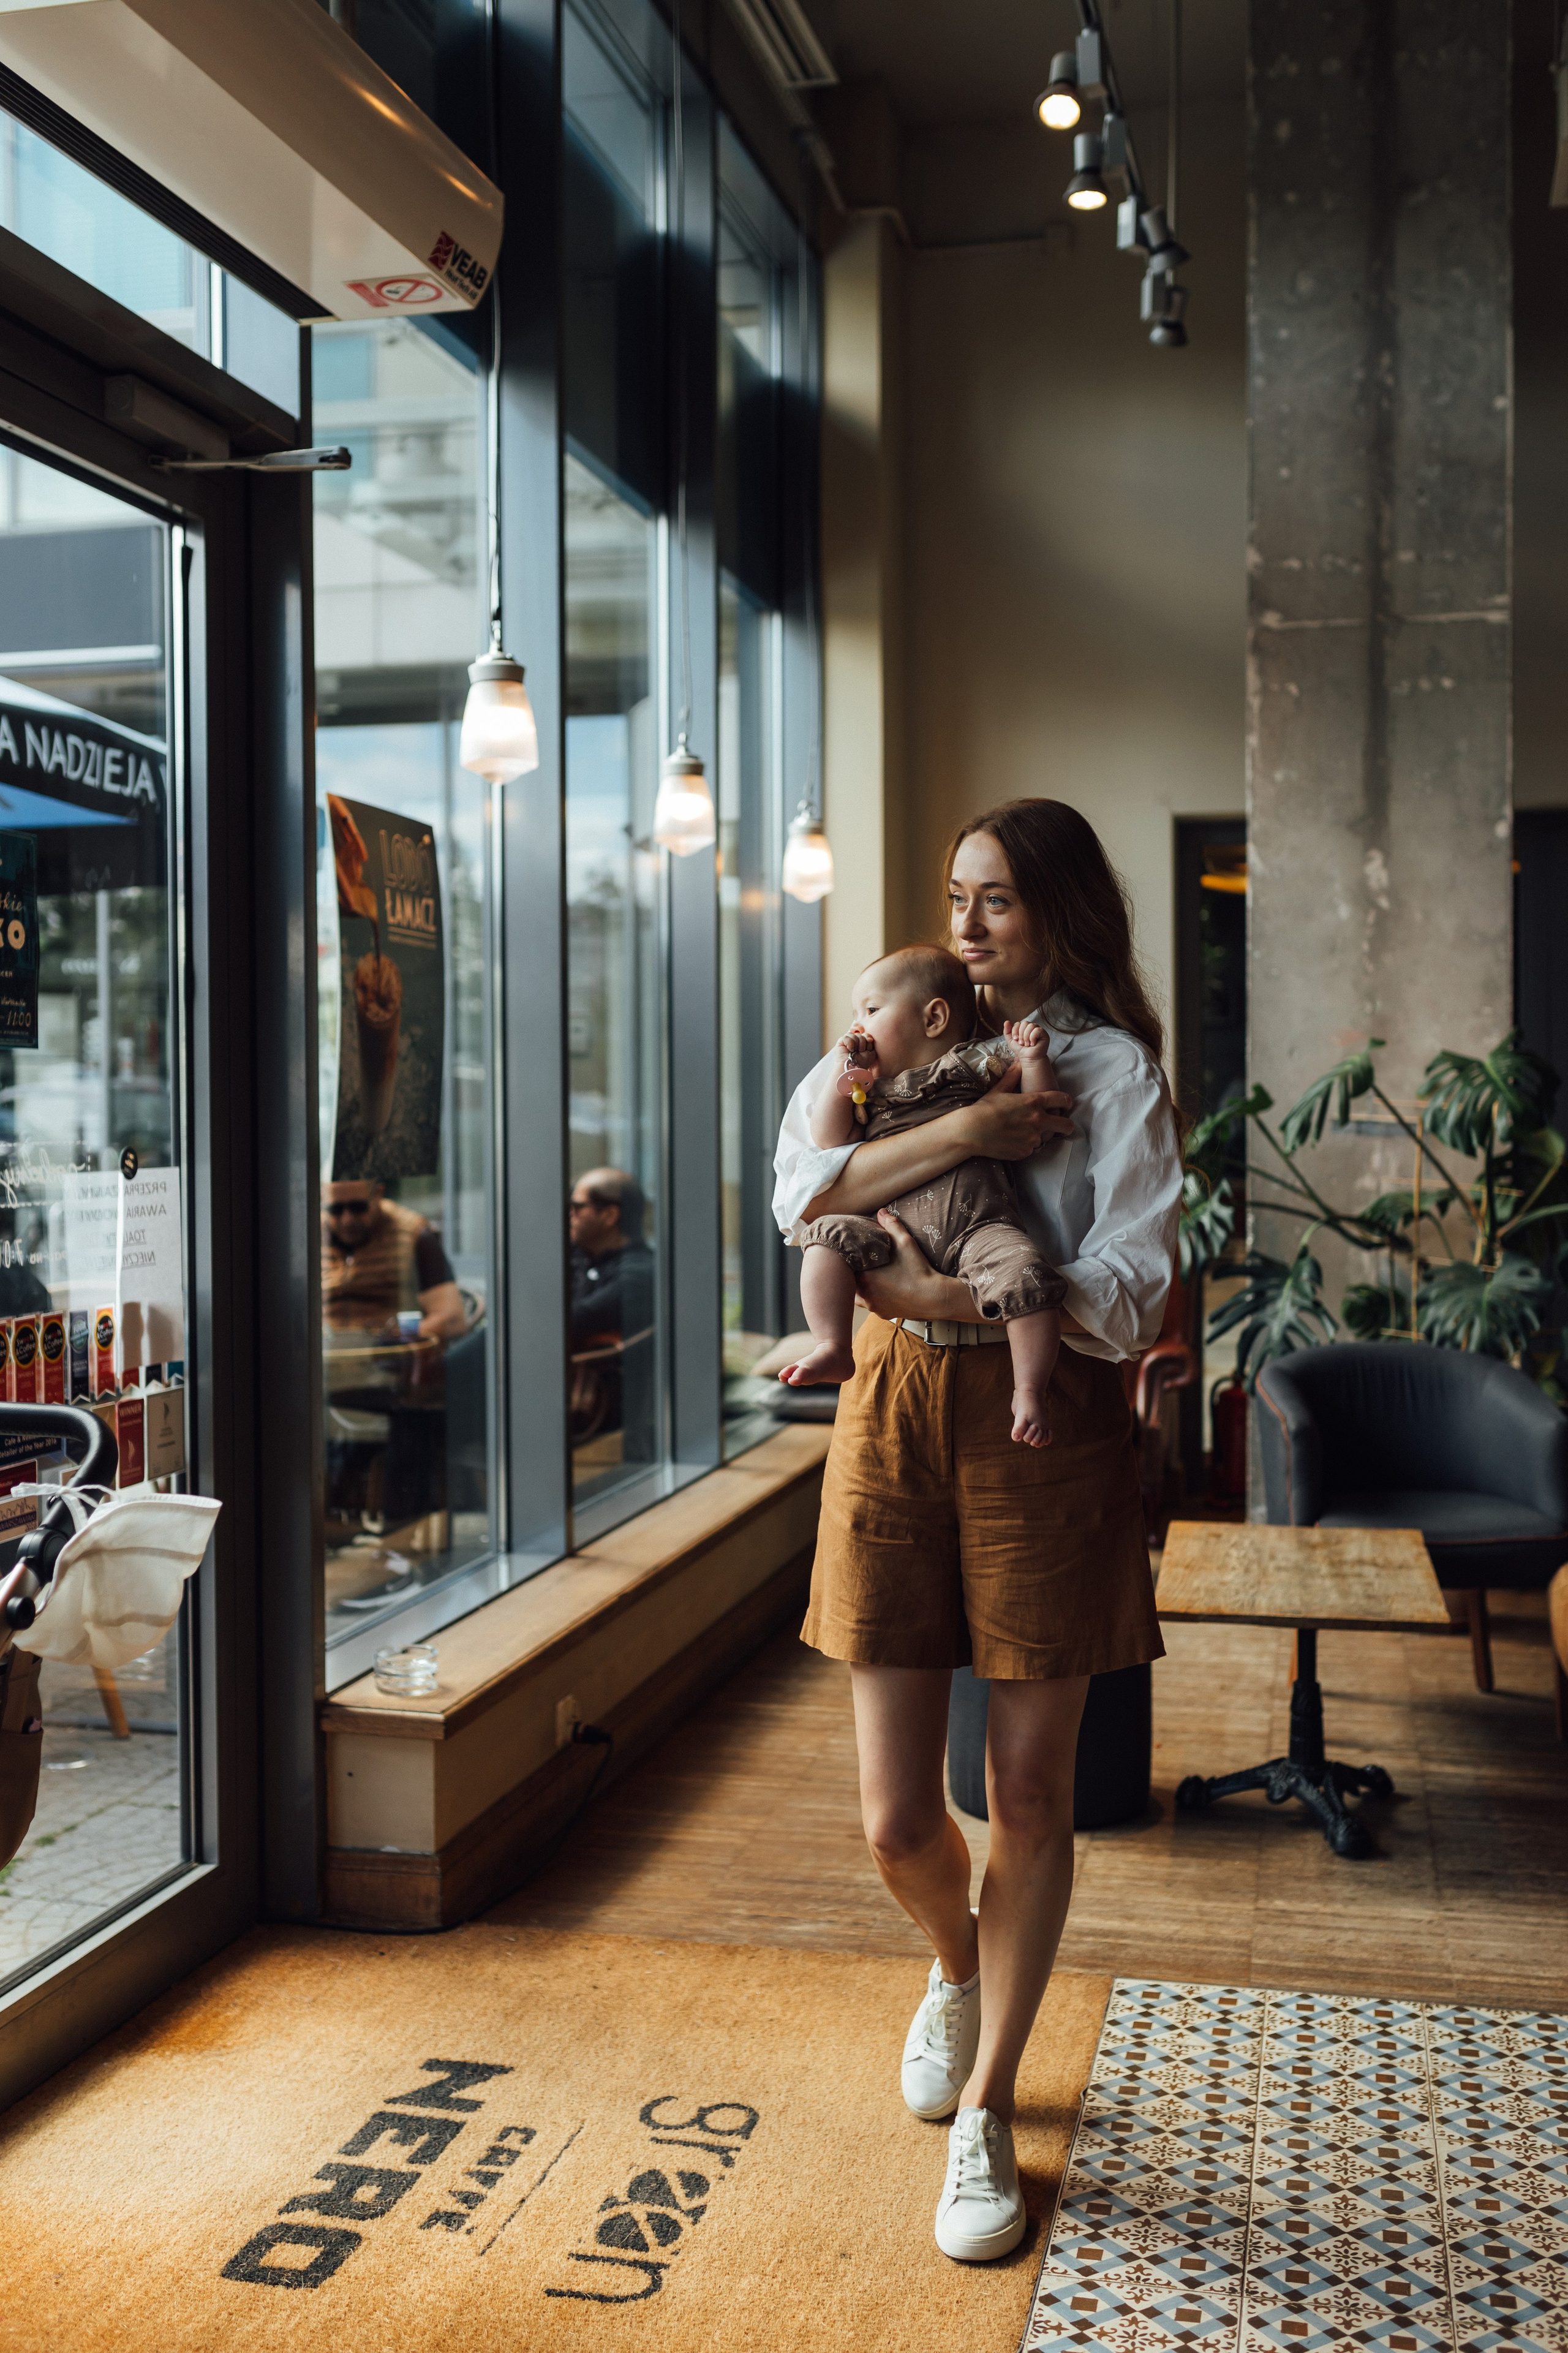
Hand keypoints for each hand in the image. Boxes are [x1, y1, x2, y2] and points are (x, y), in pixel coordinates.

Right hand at [836, 1026, 877, 1070]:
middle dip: (863, 1043)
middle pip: (861, 1035)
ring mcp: (848, 1042)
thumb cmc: (861, 1062)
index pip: (866, 1035)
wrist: (852, 1067)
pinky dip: (850, 1043)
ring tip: (854, 1051)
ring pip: (855, 1035)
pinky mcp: (841, 1042)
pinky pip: (847, 1036)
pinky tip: (849, 1049)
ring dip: (857, 1043)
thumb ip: (870, 1042)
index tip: (868, 1045)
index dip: (868, 1038)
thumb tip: (869, 1037)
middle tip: (860, 1051)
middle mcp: (855, 1042)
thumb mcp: (871, 1052)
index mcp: (862, 1044)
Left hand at [856, 1211, 971, 1321]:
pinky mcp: (882, 1314)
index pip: (846, 1266)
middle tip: (861, 1263)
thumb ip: (891, 1226)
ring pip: (858, 1295)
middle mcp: (865, 1295)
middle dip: (854, 1272)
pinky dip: (873, 1296)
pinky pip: (871, 1304)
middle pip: (849, 1281)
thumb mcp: (906, 1243)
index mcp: (865, 1277)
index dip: (850, 1258)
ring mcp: (873, 1306)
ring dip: (861, 1285)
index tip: (856, 1252)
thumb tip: (881, 1211)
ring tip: (870, 1275)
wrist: (934, 1298)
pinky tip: (882, 1288)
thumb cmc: (919, 1270)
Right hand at [962, 1075, 1072, 1159]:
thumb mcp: (999, 1089)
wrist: (971, 1131)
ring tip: (1021, 1132)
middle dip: (1067, 1125)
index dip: (1066, 1102)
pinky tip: (1012, 1140)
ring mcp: (1033, 1138)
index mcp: (1034, 1102)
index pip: (1062, 1100)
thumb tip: (1018, 1063)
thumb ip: (1013, 1076)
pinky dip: (1025, 1146)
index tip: (1065, 1104)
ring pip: (1045, 1138)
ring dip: (1039, 1136)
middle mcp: (1038, 1120)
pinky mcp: (1026, 1152)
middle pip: (1066, 1125)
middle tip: (1061, 1126)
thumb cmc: (984, 1108)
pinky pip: (1031, 1149)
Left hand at [1003, 1018, 1044, 1054]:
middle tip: (1022, 1043)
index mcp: (1024, 1028)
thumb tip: (1006, 1021)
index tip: (1016, 1040)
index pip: (1018, 1023)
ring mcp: (1038, 1029)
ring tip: (1027, 1044)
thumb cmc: (1021, 1050)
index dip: (1015, 1031)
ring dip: (1026, 1037)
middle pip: (1024, 1023)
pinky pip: (1037, 1030)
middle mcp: (1031, 1027)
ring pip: (1031, 1026)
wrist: (1029, 1059)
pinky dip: (1033, 1037)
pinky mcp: (1044, 1034)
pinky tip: (1033, 1044)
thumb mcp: (1011, 1041)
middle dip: (1021, 1035)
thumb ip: (1007, 1031)